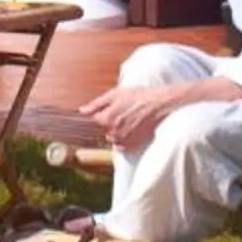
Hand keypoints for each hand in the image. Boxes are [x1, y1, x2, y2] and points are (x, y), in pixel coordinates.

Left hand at [81, 82, 208, 152]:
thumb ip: (96, 104)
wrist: (160, 105)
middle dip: (102, 124)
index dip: (87, 121)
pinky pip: (119, 145)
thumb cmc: (138, 97)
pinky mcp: (131, 146)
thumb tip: (81, 111)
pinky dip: (121, 138)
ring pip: (109, 138)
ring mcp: (121, 141)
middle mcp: (111, 133)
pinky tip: (129, 127)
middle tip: (115, 114)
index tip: (88, 118)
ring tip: (125, 119)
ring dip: (112, 131)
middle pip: (98, 132)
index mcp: (105, 119)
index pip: (88, 125)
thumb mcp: (115, 94)